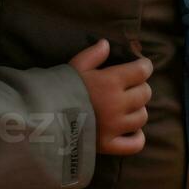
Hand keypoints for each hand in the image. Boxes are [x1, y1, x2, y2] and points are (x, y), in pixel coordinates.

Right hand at [68, 39, 151, 155]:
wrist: (43, 118)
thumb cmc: (59, 87)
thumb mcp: (74, 66)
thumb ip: (93, 54)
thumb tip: (106, 44)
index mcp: (111, 81)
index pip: (142, 71)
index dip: (144, 66)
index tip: (141, 65)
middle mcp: (118, 104)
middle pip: (145, 94)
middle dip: (140, 87)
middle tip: (131, 87)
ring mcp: (116, 126)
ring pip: (142, 117)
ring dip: (137, 110)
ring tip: (127, 107)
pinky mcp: (110, 145)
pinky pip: (136, 143)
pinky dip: (137, 136)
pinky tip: (131, 130)